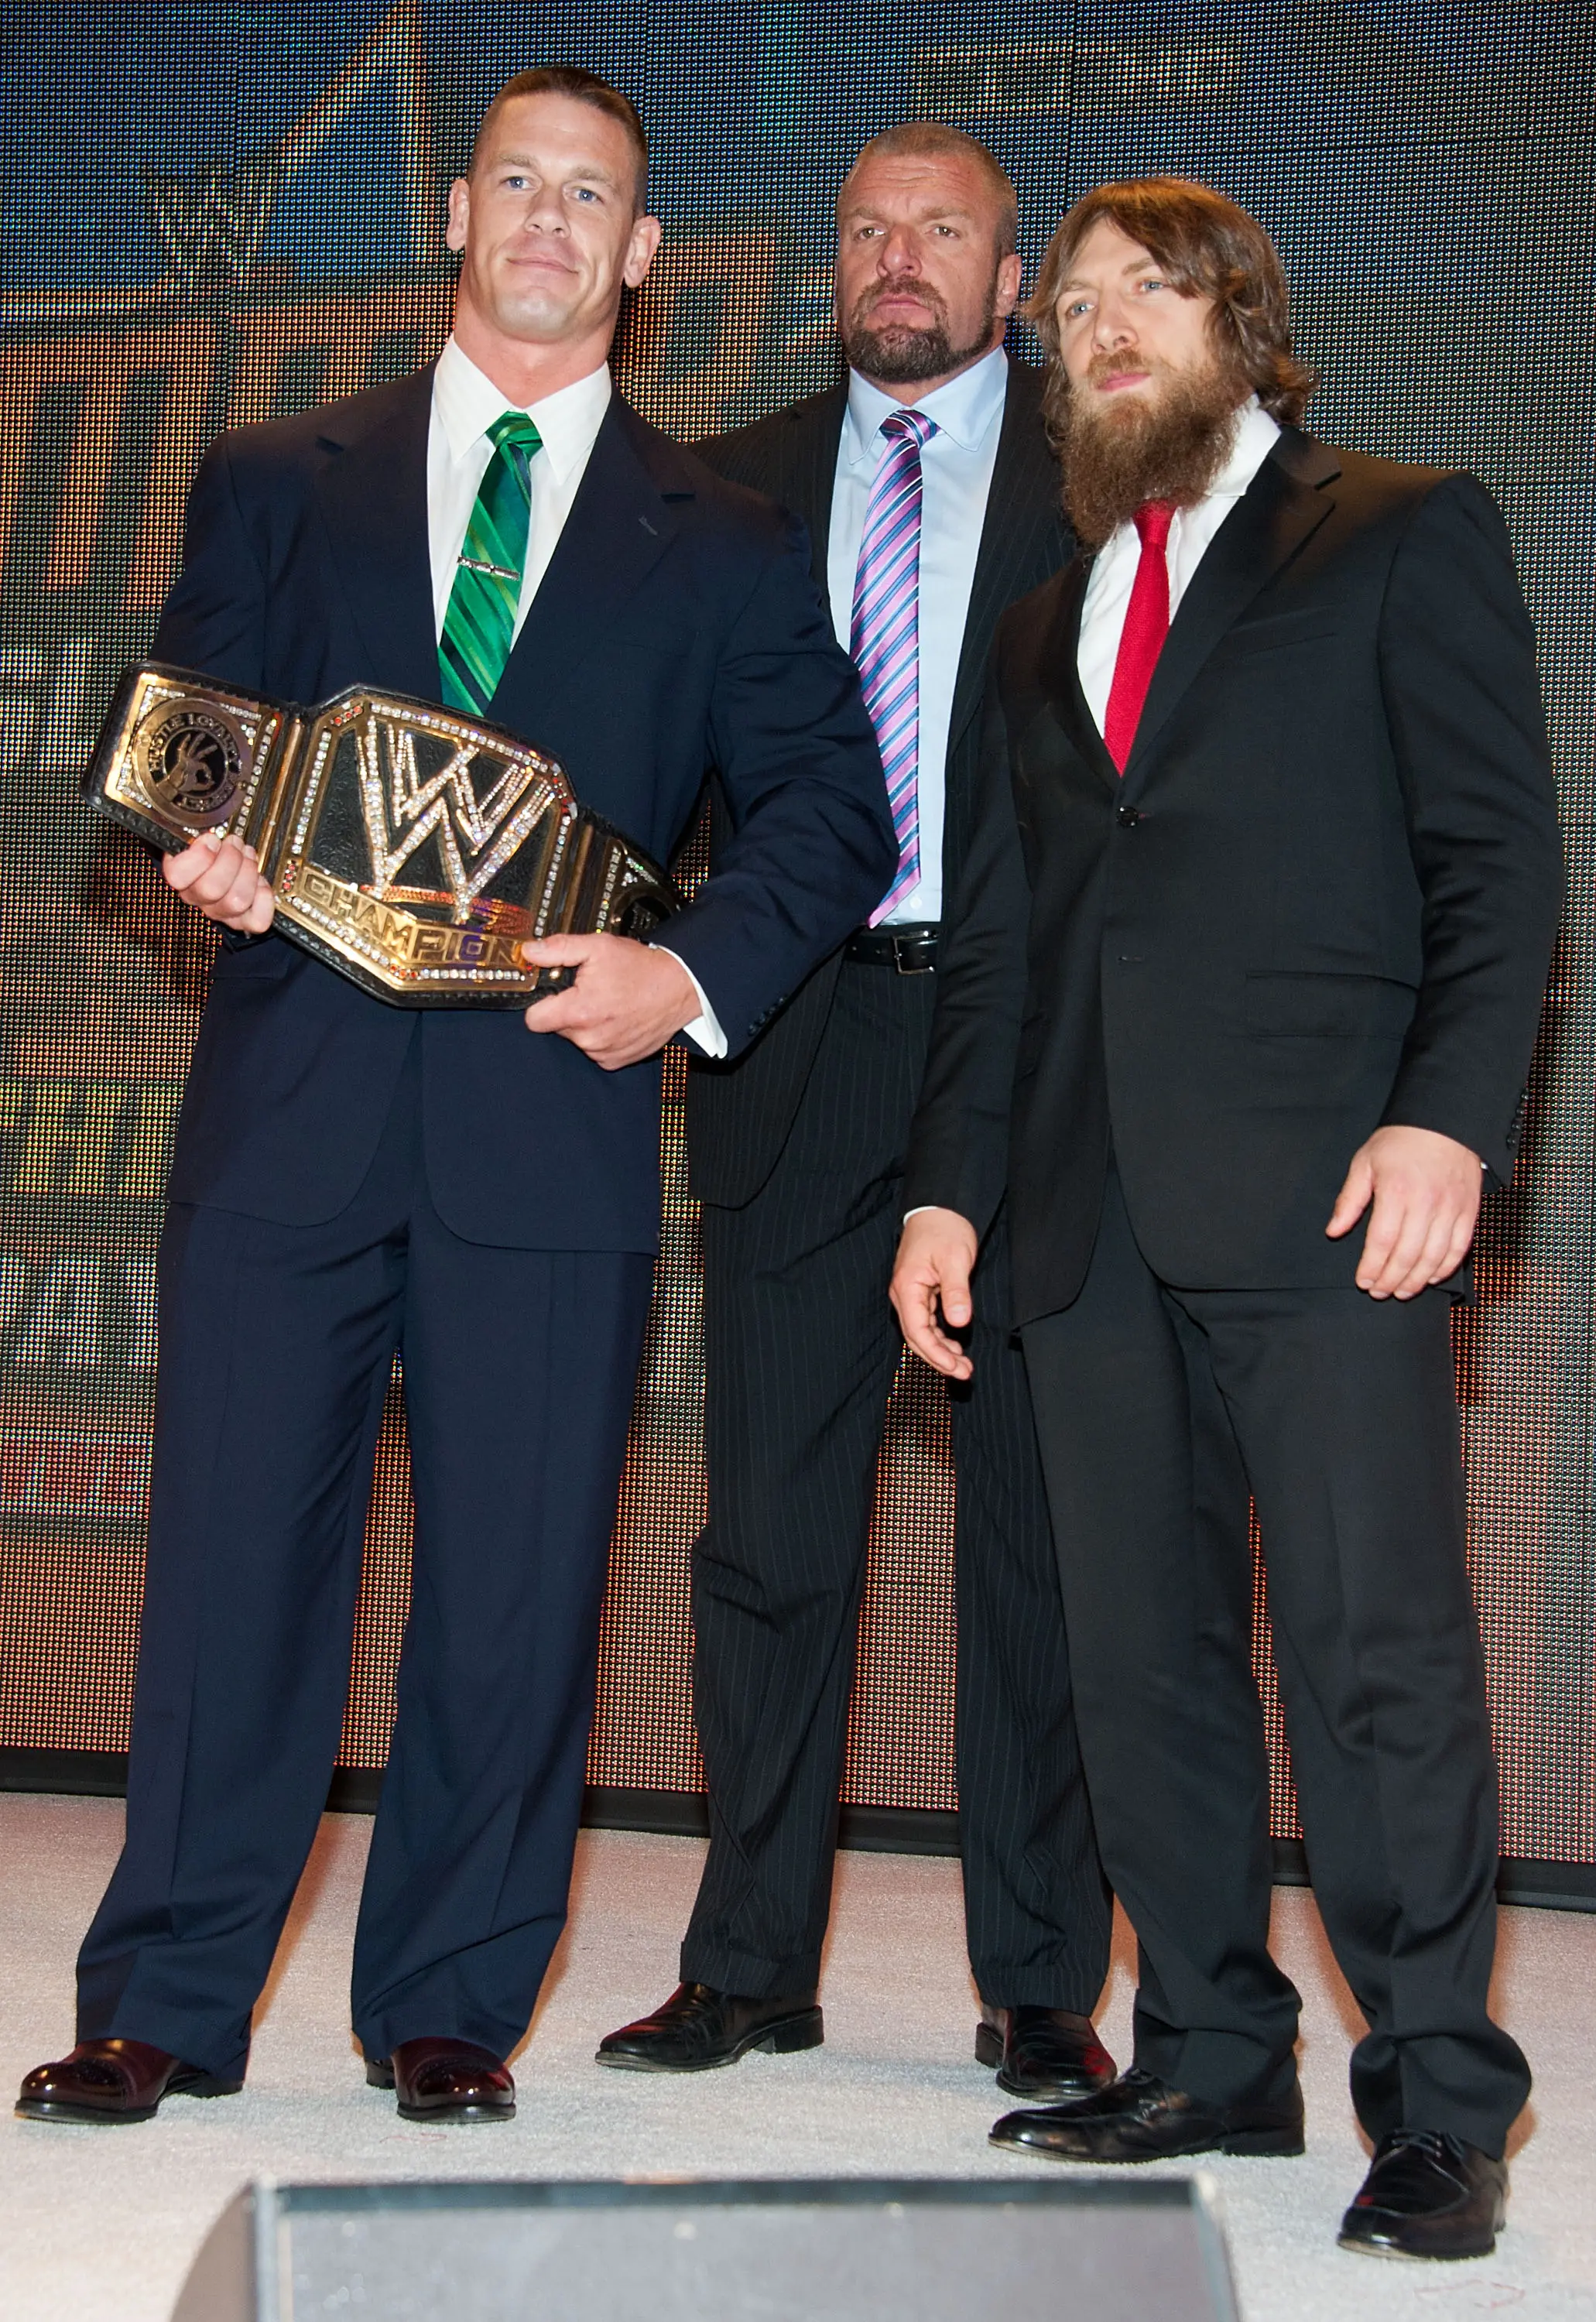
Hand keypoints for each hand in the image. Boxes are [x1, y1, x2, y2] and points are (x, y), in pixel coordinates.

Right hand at [161, 830, 274, 932]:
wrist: (222, 864)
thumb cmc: (210, 850)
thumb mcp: (196, 837)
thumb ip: (196, 835)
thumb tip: (210, 837)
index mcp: (180, 877)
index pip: (177, 876)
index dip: (199, 856)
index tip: (212, 839)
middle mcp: (197, 899)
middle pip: (212, 888)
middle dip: (230, 859)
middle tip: (235, 843)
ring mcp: (221, 912)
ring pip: (237, 901)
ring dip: (248, 872)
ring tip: (248, 856)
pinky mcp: (244, 921)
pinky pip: (258, 921)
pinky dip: (264, 898)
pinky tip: (260, 882)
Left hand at [520, 933, 698, 1070]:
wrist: (679, 988)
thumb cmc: (643, 969)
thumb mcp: (598, 947)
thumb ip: (559, 949)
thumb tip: (531, 952)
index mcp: (579, 1011)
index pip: (534, 1020)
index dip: (540, 1004)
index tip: (552, 995)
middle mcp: (590, 1037)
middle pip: (556, 1028)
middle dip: (567, 1010)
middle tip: (589, 992)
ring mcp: (603, 1052)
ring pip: (576, 1039)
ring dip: (585, 1024)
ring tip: (607, 1004)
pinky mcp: (616, 1061)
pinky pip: (595, 1050)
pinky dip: (602, 1036)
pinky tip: (616, 1019)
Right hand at [890, 1208, 979, 1378]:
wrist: (939, 1208)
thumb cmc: (945, 1229)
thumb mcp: (956, 1259)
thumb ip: (956, 1292)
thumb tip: (959, 1322)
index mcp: (907, 1287)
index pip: (917, 1331)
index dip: (935, 1353)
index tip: (955, 1366)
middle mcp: (904, 1294)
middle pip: (917, 1337)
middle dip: (939, 1358)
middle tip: (964, 1372)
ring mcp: (911, 1294)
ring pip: (921, 1332)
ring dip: (940, 1350)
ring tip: (963, 1364)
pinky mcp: (920, 1292)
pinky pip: (926, 1322)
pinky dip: (940, 1337)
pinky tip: (954, 1346)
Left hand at [1325, 1124, 1482, 1297]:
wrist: (1444, 1121)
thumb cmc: (1400, 1141)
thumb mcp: (1365, 1163)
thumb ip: (1350, 1199)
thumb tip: (1334, 1231)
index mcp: (1396, 1191)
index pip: (1382, 1241)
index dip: (1372, 1267)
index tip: (1363, 1281)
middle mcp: (1426, 1203)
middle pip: (1408, 1254)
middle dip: (1392, 1279)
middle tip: (1380, 1292)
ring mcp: (1451, 1208)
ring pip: (1434, 1257)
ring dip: (1417, 1280)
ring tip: (1402, 1292)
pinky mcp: (1469, 1210)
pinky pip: (1459, 1247)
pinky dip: (1446, 1267)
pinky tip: (1432, 1277)